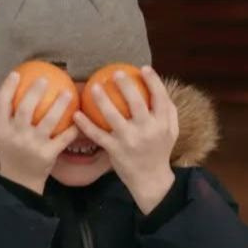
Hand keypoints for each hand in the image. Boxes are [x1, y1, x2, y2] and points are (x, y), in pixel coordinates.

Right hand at [0, 72, 75, 193]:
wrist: (20, 179)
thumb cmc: (10, 149)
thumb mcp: (0, 132)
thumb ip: (1, 111)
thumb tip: (6, 83)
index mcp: (0, 129)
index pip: (1, 104)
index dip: (7, 88)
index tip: (17, 74)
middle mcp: (16, 136)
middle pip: (25, 110)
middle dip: (35, 92)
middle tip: (46, 78)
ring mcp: (33, 146)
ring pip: (48, 122)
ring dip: (60, 106)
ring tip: (68, 93)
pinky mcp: (48, 155)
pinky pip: (63, 139)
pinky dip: (72, 129)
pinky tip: (80, 118)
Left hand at [74, 66, 178, 213]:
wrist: (151, 179)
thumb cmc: (159, 150)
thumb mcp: (171, 132)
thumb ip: (167, 110)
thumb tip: (158, 86)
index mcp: (162, 124)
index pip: (160, 98)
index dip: (153, 81)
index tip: (143, 69)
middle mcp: (147, 130)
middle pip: (136, 103)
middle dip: (125, 86)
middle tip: (115, 74)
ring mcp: (130, 140)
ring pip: (113, 117)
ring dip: (101, 100)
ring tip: (92, 87)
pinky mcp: (115, 150)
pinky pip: (98, 135)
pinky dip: (85, 125)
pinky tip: (76, 114)